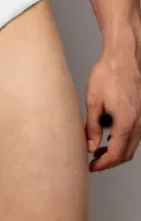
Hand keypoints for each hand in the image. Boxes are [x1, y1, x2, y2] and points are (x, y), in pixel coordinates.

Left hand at [85, 46, 140, 171]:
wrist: (122, 58)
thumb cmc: (107, 75)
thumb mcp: (93, 101)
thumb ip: (92, 127)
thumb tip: (90, 146)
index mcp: (126, 122)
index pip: (117, 154)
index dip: (103, 164)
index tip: (92, 167)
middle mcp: (138, 123)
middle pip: (127, 153)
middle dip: (110, 161)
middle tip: (93, 161)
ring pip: (132, 145)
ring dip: (116, 151)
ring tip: (97, 149)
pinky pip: (134, 134)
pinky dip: (122, 140)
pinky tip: (109, 136)